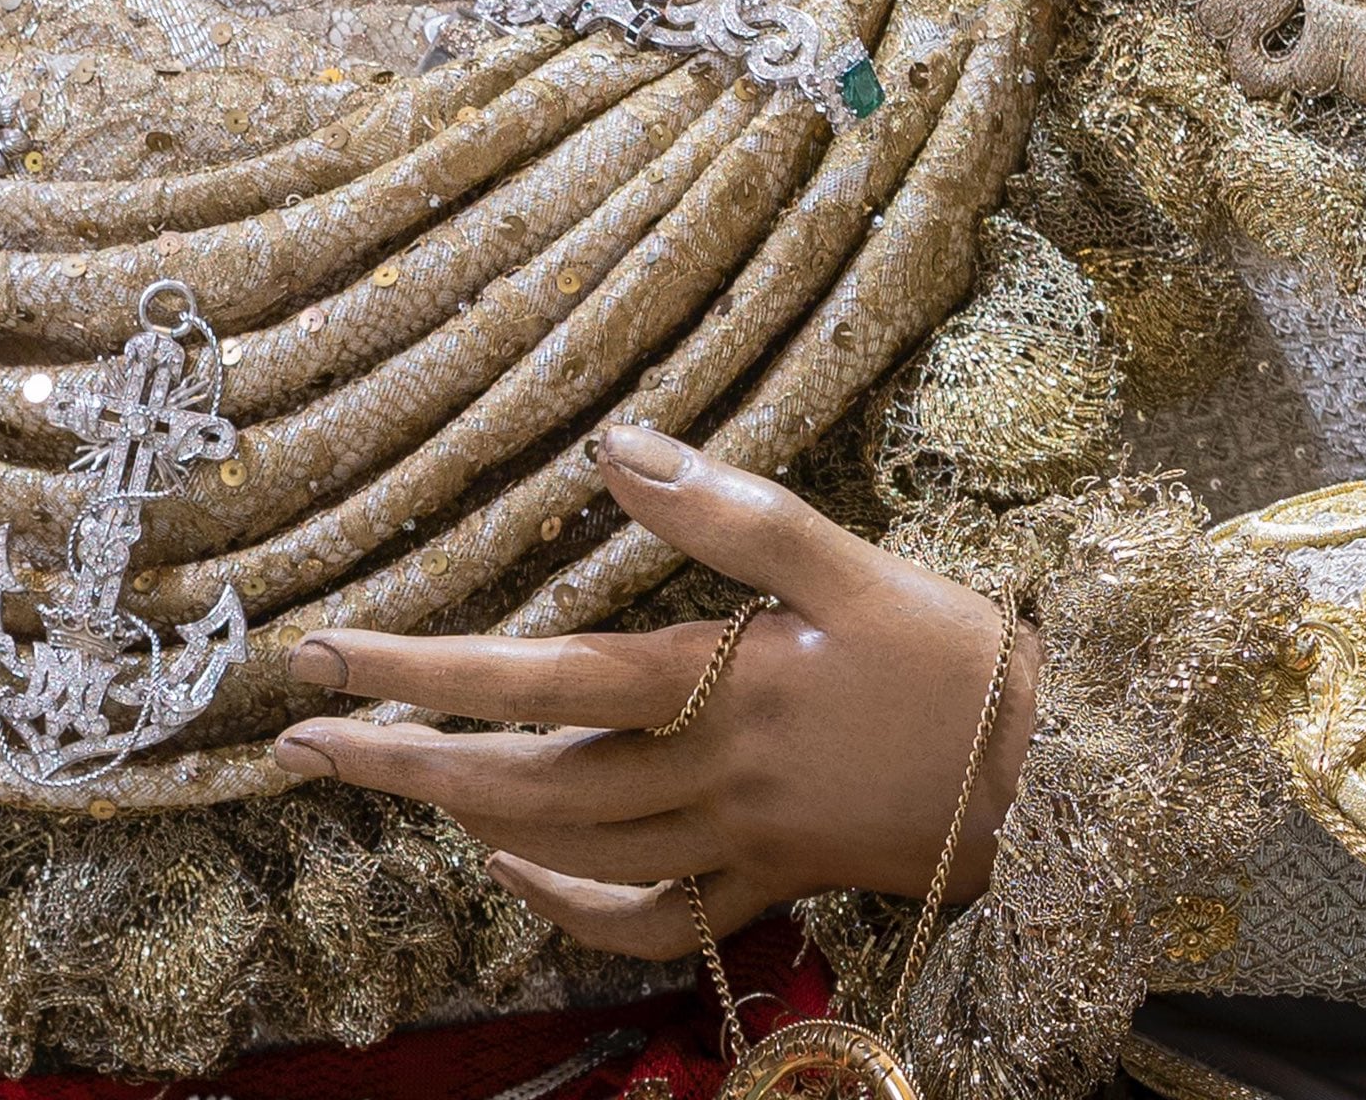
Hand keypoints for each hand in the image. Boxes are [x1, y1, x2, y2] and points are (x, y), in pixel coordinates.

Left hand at [267, 421, 1035, 956]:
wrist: (1068, 782)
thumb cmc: (958, 660)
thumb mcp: (850, 561)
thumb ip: (729, 508)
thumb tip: (611, 445)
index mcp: (716, 692)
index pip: (535, 679)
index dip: (420, 671)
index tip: (321, 657)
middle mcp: (706, 782)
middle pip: (521, 784)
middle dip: (398, 764)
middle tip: (297, 741)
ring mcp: (731, 844)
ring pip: (567, 852)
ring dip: (462, 820)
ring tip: (385, 778)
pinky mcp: (766, 883)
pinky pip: (647, 920)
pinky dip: (570, 907)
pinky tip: (521, 870)